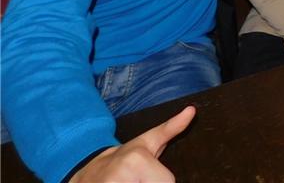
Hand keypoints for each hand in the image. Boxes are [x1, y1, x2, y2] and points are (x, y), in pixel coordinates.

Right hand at [70, 105, 194, 182]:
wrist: (88, 173)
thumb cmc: (125, 158)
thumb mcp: (147, 141)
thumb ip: (170, 128)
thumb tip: (192, 110)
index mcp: (136, 161)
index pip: (168, 182)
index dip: (161, 179)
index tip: (149, 174)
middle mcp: (121, 176)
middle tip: (138, 177)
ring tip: (132, 180)